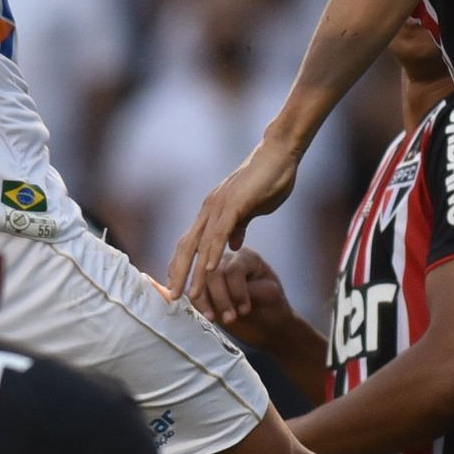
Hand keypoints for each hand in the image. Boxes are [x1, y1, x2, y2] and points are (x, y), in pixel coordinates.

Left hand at [168, 140, 299, 301]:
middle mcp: (210, 210)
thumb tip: (233, 245)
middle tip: (174, 299)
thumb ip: (239, 227)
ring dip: (196, 271)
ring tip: (192, 294)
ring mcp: (220, 206)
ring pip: (202, 244)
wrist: (279, 154)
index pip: (190, 243)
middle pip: (187, 246)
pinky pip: (221, 232)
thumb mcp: (251, 210)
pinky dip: (214, 251)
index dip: (182, 266)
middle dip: (179, 274)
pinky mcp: (234, 203)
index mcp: (213, 212)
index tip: (178, 287)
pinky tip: (211, 270)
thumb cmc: (268, 180)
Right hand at [195, 248, 295, 351]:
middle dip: (220, 298)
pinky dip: (198, 305)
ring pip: (199, 282)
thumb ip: (251, 289)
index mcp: (247, 258)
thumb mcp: (270, 295)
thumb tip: (230, 291)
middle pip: (214, 273)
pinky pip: (192, 293)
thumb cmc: (273, 307)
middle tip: (230, 319)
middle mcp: (227, 261)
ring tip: (215, 319)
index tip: (245, 310)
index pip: (234, 269)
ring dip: (206, 302)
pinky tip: (208, 316)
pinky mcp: (203, 289)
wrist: (267, 326)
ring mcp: (213, 273)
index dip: (237, 290)